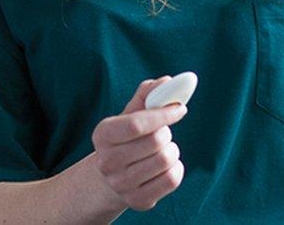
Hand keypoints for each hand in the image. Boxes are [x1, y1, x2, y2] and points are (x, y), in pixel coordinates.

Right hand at [91, 77, 187, 211]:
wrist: (113, 176)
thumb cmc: (127, 139)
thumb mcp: (131, 114)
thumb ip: (148, 95)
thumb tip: (167, 81)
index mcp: (102, 134)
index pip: (137, 123)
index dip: (164, 114)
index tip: (180, 108)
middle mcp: (107, 162)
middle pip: (155, 142)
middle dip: (167, 133)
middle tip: (162, 134)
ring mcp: (120, 184)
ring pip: (166, 160)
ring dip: (172, 150)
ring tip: (163, 150)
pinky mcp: (137, 201)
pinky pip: (172, 180)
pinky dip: (177, 168)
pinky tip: (167, 166)